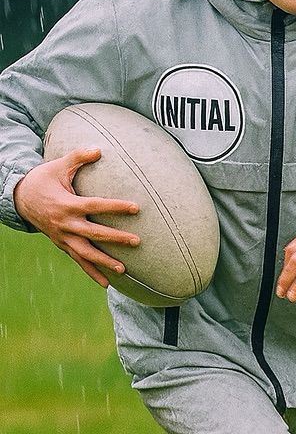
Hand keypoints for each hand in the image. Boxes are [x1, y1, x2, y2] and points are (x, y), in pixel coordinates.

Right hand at [12, 148, 139, 288]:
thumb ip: (79, 157)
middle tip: (137, 241)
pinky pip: (78, 261)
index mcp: (67, 204)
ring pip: (85, 253)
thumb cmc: (44, 179)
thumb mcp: (59, 166)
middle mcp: (65, 224)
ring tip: (123, 270)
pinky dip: (91, 272)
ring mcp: (62, 237)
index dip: (115, 207)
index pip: (95, 206)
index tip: (136, 208)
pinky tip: (106, 284)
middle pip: (94, 233)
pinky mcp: (62, 245)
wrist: (20, 198)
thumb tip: (99, 149)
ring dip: (104, 262)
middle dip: (115, 238)